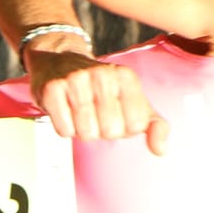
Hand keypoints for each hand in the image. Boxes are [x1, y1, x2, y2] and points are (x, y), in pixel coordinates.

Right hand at [26, 48, 170, 154]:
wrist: (60, 62)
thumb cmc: (103, 91)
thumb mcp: (135, 103)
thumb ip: (155, 126)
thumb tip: (161, 150)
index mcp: (126, 77)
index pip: (136, 126)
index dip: (125, 128)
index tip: (117, 113)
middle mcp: (103, 74)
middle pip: (111, 132)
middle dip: (102, 130)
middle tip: (95, 113)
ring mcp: (76, 79)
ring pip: (87, 133)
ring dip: (83, 130)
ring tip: (79, 112)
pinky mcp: (53, 88)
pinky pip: (65, 130)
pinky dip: (65, 128)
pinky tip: (65, 110)